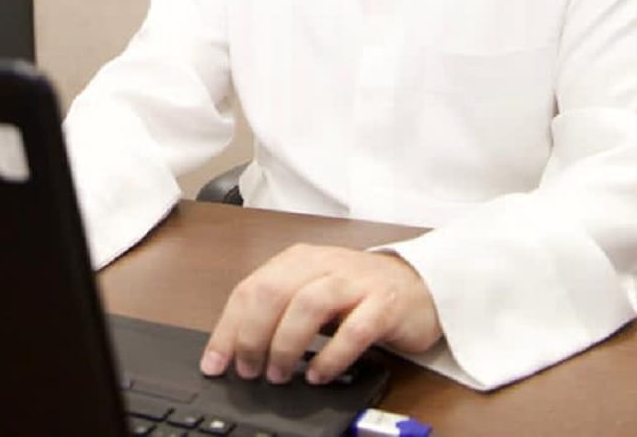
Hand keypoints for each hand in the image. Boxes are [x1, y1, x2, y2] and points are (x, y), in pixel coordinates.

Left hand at [198, 244, 442, 385]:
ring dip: (287, 344)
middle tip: (249, 370)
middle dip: (253, 335)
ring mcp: (356, 282)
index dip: (228, 329)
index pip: (251, 288)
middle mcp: (324, 264)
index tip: (215, 363)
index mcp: (299, 260)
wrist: (421, 285)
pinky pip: (354, 330)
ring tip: (280, 374)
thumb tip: (235, 349)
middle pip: (274, 292)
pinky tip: (320, 376)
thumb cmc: (359, 294)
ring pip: (310, 304)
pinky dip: (332, 356)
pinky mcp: (386, 304)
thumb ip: (279, 311)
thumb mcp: (312, 292)